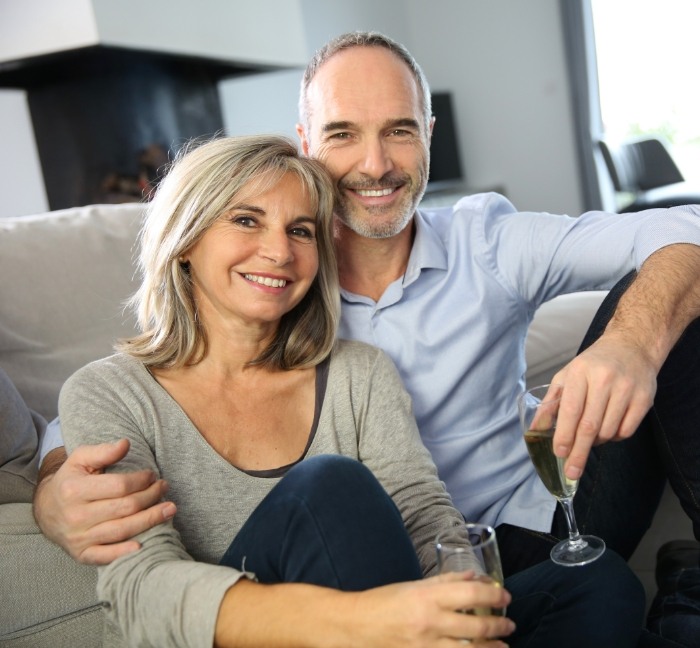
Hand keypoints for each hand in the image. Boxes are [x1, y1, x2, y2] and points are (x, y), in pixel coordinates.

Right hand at [32, 439, 175, 564]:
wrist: (45, 510)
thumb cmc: (70, 480)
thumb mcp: (80, 459)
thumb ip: (103, 451)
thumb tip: (125, 443)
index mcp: (74, 490)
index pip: (119, 486)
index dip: (141, 480)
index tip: (152, 475)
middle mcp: (75, 516)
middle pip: (124, 508)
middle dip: (151, 497)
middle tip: (164, 488)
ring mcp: (78, 538)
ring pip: (121, 531)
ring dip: (150, 520)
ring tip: (169, 509)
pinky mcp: (81, 554)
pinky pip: (105, 556)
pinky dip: (124, 553)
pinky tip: (143, 545)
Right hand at [217, 573, 513, 646]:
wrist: (356, 625)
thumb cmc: (384, 601)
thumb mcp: (415, 585)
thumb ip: (446, 581)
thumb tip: (475, 576)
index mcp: (428, 595)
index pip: (471, 593)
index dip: (494, 596)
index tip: (505, 597)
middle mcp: (430, 620)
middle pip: (476, 625)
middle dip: (499, 625)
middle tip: (510, 623)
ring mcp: (427, 644)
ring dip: (491, 647)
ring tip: (504, 644)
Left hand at [551, 332, 656, 479]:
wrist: (631, 346)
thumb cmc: (592, 364)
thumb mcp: (567, 376)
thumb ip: (551, 403)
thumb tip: (535, 430)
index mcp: (581, 372)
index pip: (571, 410)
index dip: (564, 435)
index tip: (559, 453)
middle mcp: (605, 380)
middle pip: (590, 426)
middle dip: (579, 452)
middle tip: (572, 471)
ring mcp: (627, 389)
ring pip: (608, 431)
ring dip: (596, 442)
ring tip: (589, 437)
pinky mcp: (644, 398)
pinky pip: (626, 430)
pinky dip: (614, 437)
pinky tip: (608, 429)